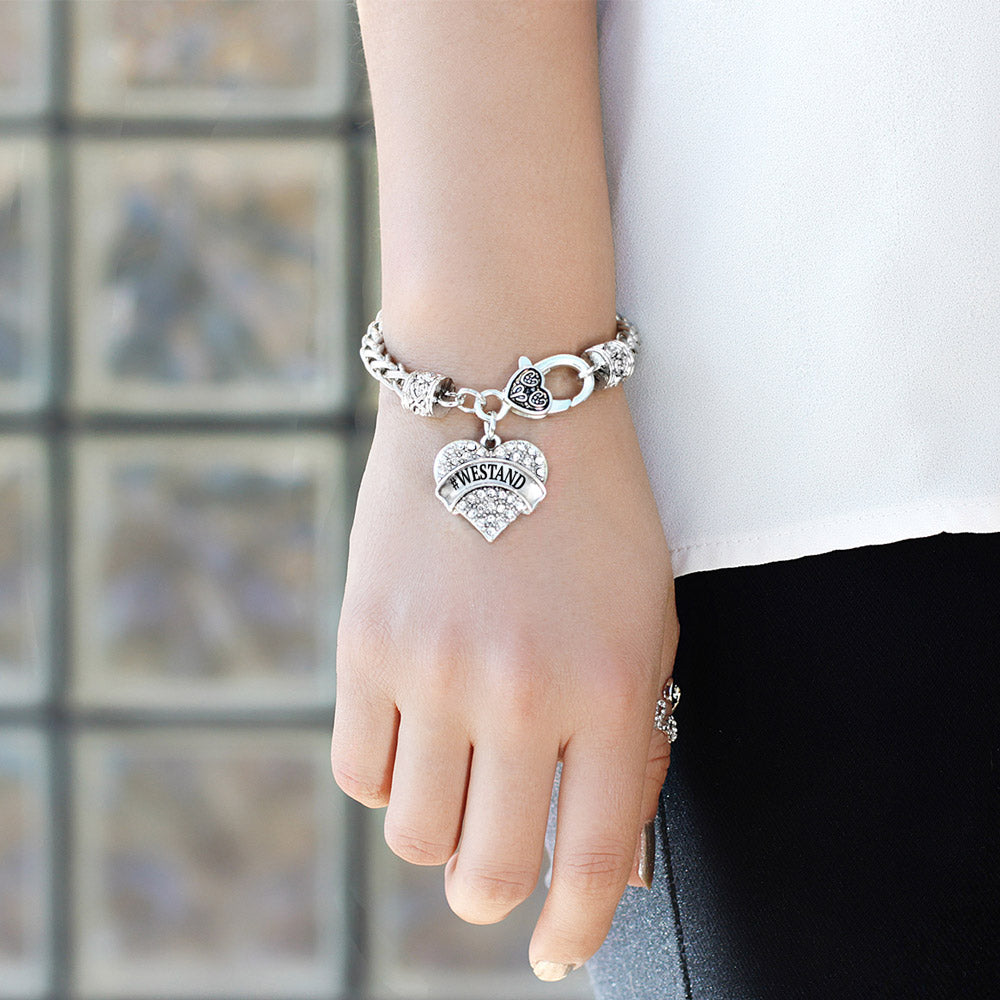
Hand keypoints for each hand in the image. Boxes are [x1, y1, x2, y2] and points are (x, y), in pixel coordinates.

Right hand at [332, 385, 678, 977]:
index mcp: (613, 691)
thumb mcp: (647, 622)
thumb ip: (634, 743)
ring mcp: (433, 668)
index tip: (557, 953)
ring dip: (437, 830)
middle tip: (493, 866)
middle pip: (484, 873)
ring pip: (412, 835)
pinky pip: (357, 769)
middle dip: (492, 891)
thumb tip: (608, 862)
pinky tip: (414, 731)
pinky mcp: (364, 641)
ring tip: (456, 778)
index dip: (572, 930)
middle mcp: (521, 693)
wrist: (503, 395)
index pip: (588, 862)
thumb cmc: (594, 513)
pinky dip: (388, 774)